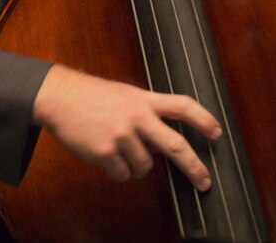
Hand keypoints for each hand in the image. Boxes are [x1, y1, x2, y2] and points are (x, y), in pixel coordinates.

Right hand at [32, 64, 221, 190]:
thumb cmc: (89, 95)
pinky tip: (103, 153)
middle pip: (174, 145)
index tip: (217, 132)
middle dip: (194, 166)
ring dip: (134, 164)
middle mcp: (135, 116)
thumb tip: (161, 140)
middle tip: (204, 181)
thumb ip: (144, 111)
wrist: (58, 96)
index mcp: (141, 99)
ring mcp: (120, 135)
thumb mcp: (123, 93)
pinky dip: (115, 169)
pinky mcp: (105, 152)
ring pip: (144, 167)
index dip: (202, 119)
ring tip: (116, 146)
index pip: (180, 105)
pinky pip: (122, 175)